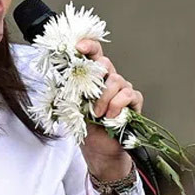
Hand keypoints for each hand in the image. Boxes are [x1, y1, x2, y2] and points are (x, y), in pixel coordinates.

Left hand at [77, 38, 142, 180]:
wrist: (99, 149)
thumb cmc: (87, 127)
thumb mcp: (72, 105)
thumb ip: (70, 88)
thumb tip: (61, 73)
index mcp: (94, 76)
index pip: (94, 53)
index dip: (88, 46)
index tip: (79, 47)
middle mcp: (110, 79)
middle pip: (105, 64)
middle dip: (94, 78)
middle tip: (87, 96)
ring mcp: (123, 89)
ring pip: (116, 80)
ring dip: (104, 98)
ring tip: (98, 114)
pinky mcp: (134, 102)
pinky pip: (128, 95)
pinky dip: (117, 105)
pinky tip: (111, 116)